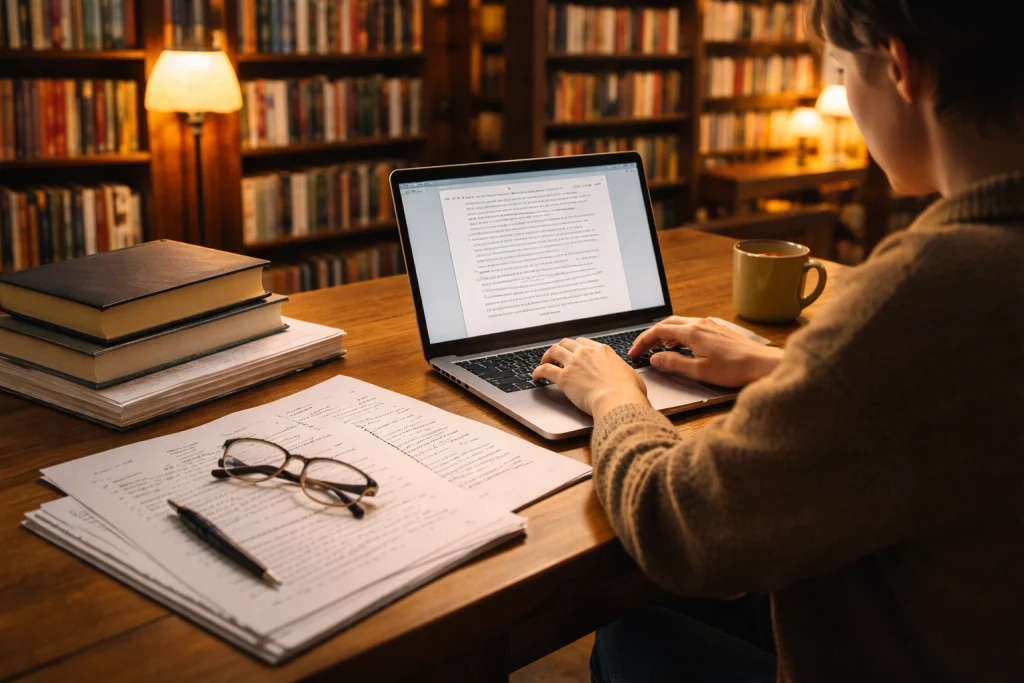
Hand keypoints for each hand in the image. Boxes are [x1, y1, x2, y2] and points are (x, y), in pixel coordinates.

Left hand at [533, 338, 649, 416]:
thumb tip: (630, 380)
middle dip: (560, 348)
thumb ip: (626, 374)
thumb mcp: (632, 377)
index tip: (573, 351)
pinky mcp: (564, 377)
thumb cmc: (628, 391)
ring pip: (554, 351)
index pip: (584, 342)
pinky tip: (535, 376)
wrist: (617, 399)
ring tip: (543, 361)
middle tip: (556, 355)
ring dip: (547, 355)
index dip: (576, 346)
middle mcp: (586, 353)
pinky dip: (538, 371)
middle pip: (566, 343)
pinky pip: (545, 370)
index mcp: (602, 351)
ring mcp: (573, 363)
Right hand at [629, 317, 782, 387]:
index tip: (634, 352)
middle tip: (641, 349)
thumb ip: (674, 363)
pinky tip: (679, 346)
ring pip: (679, 324)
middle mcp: (700, 324)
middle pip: (667, 324)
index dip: (643, 341)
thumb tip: (655, 359)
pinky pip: (691, 327)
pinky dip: (678, 334)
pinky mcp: (717, 330)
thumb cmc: (735, 369)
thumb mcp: (699, 371)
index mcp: (692, 332)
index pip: (659, 331)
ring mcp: (710, 325)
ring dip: (664, 334)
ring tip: (656, 348)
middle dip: (651, 336)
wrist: (763, 365)